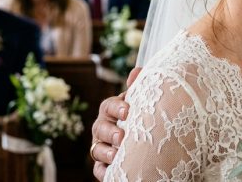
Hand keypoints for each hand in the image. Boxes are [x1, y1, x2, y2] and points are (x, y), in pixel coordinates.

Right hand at [91, 66, 142, 180]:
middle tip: (122, 136)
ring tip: (117, 155)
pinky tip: (111, 171)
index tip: (128, 110)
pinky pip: (98, 169)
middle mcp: (103, 128)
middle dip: (110, 132)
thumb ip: (139, 87)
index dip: (116, 107)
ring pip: (96, 149)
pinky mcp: (103, 164)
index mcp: (111, 110)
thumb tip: (137, 71)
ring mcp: (101, 146)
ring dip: (105, 152)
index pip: (108, 106)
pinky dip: (103, 171)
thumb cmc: (140, 115)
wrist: (145, 138)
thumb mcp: (141, 101)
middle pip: (100, 128)